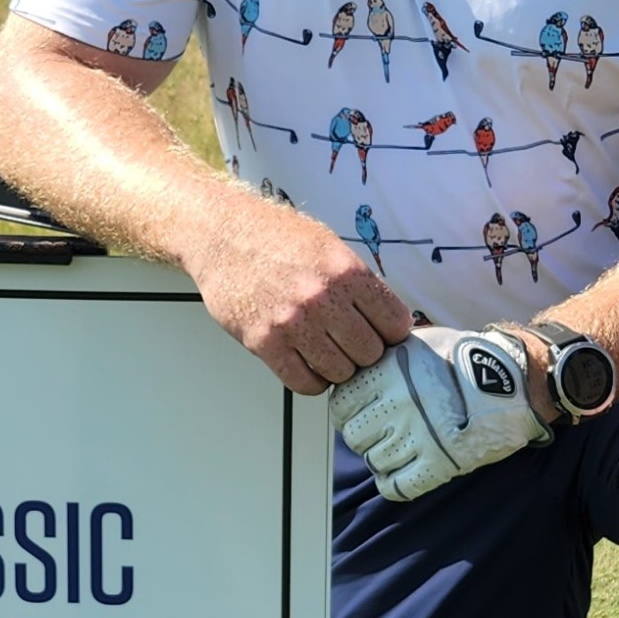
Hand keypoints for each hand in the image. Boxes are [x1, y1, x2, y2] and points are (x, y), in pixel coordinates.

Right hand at [182, 193, 411, 393]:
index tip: (380, 333)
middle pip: (370, 353)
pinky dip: (311, 381)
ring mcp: (292, 322)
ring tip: (325, 351)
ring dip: (337, 368)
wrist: (223, 234)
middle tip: (348, 343)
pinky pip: (303, 383)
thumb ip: (359, 285)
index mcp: (347, 271)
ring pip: (340, 372)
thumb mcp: (330, 248)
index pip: (395, 324)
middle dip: (364, 352)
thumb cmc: (277, 239)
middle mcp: (322, 298)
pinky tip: (306, 364)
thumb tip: (389, 324)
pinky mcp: (263, 342)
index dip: (391, 333)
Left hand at [329, 324, 551, 500]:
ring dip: (383, 458)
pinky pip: (396, 486)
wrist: (517, 379)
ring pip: (374, 462)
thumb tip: (353, 370)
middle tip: (383, 431)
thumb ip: (384, 358)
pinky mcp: (441, 463)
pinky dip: (395, 483)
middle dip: (365, 436)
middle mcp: (399, 403)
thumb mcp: (419, 342)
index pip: (341, 405)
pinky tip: (405, 471)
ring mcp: (420, 435)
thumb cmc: (465, 358)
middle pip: (354, 436)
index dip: (349, 411)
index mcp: (390, 371)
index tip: (361, 412)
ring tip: (401, 447)